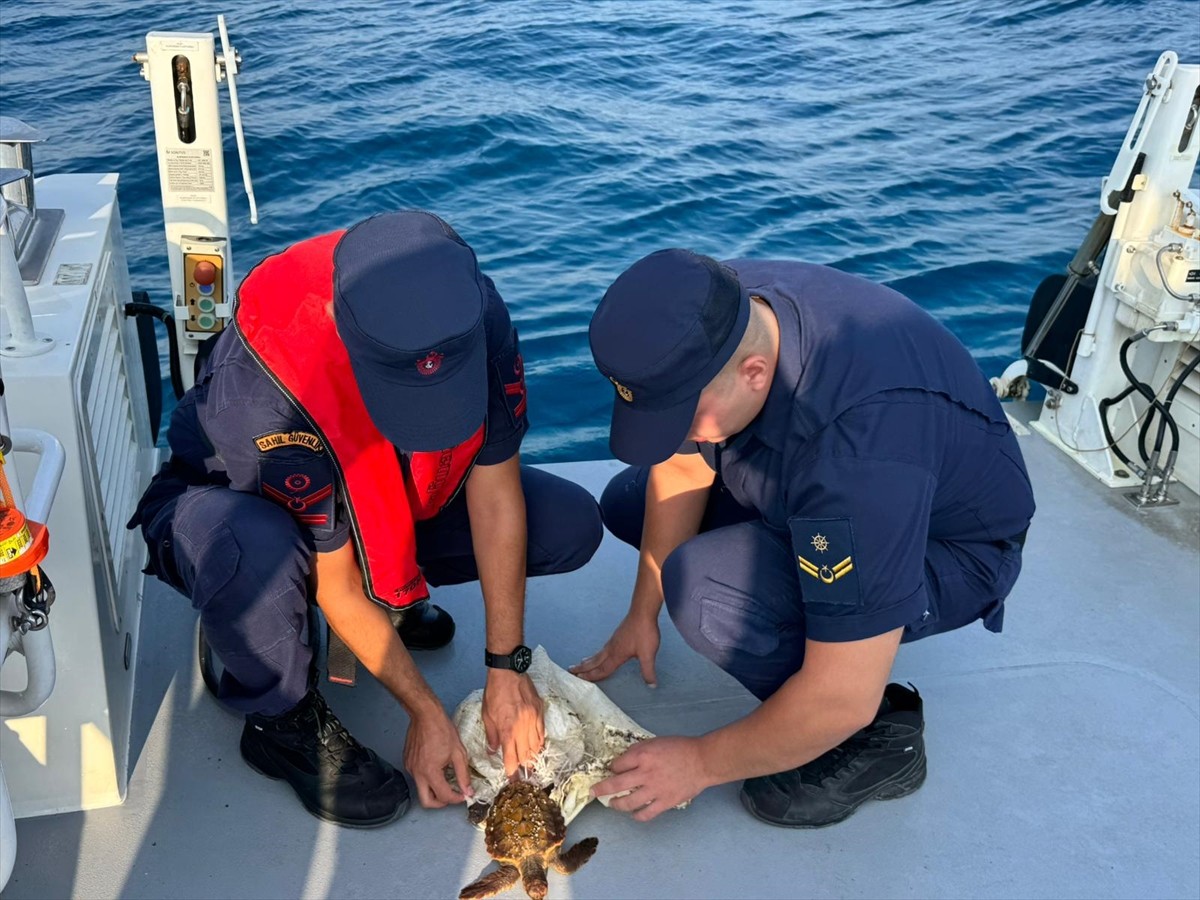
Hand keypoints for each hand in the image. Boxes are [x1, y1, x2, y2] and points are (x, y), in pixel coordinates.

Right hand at [404, 706, 473, 807]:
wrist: (425, 714)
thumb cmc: (442, 729)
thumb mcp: (458, 753)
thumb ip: (463, 775)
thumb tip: (468, 791)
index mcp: (430, 772)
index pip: (443, 796)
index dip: (456, 799)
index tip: (463, 794)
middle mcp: (417, 773)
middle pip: (426, 802)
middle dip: (440, 803)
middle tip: (452, 795)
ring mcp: (410, 768)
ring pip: (421, 789)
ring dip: (434, 789)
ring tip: (447, 778)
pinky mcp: (408, 762)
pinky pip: (417, 777)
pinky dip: (428, 779)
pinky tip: (438, 768)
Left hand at [482, 670, 544, 776]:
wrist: (508, 671)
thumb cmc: (495, 692)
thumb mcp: (487, 715)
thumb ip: (491, 735)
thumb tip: (493, 751)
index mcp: (507, 730)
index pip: (511, 758)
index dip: (512, 772)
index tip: (513, 781)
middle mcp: (522, 727)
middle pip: (527, 755)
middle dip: (525, 768)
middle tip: (525, 776)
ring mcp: (534, 719)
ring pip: (537, 745)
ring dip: (534, 756)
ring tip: (532, 764)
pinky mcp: (540, 711)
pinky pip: (542, 732)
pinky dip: (540, 742)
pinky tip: (538, 746)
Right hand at [570, 611, 659, 685]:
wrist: (642, 612)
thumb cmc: (644, 632)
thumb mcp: (648, 655)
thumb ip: (648, 671)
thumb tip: (651, 686)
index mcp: (616, 655)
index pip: (602, 669)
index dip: (592, 676)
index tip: (579, 679)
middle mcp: (611, 648)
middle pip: (594, 661)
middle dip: (583, 668)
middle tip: (570, 671)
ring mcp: (613, 641)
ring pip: (597, 654)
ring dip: (588, 661)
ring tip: (581, 663)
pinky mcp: (616, 635)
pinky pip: (603, 648)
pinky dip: (597, 654)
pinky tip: (600, 653)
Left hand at [591, 736, 711, 821]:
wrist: (702, 761)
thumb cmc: (679, 748)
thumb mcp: (655, 742)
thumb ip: (638, 750)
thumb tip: (624, 761)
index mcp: (642, 755)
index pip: (617, 765)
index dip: (611, 768)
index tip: (611, 770)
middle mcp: (645, 774)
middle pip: (616, 785)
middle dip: (601, 789)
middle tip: (593, 792)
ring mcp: (654, 790)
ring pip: (628, 803)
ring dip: (616, 804)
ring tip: (612, 804)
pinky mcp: (665, 802)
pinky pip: (646, 813)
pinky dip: (637, 815)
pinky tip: (633, 814)